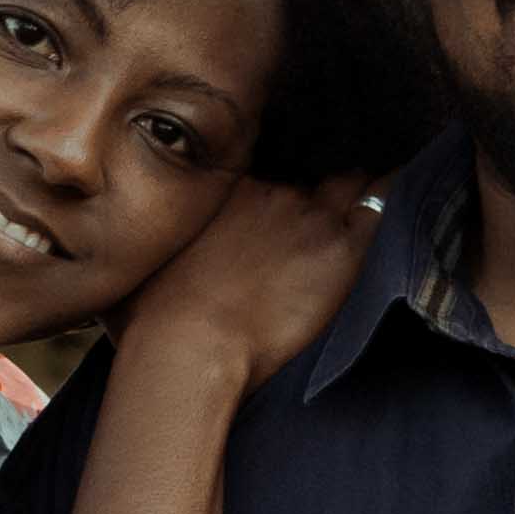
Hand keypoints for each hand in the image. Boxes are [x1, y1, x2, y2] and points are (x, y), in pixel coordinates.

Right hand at [112, 172, 377, 395]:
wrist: (186, 347)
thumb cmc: (148, 318)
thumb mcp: (132, 264)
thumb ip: (138, 241)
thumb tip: (102, 243)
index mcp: (225, 189)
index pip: (268, 165)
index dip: (278, 180)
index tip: (281, 196)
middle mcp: (269, 191)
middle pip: (310, 171)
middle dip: (319, 181)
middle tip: (328, 196)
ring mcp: (308, 218)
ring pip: (351, 182)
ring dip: (359, 188)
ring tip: (373, 190)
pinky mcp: (341, 252)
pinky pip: (384, 205)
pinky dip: (397, 194)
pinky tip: (412, 184)